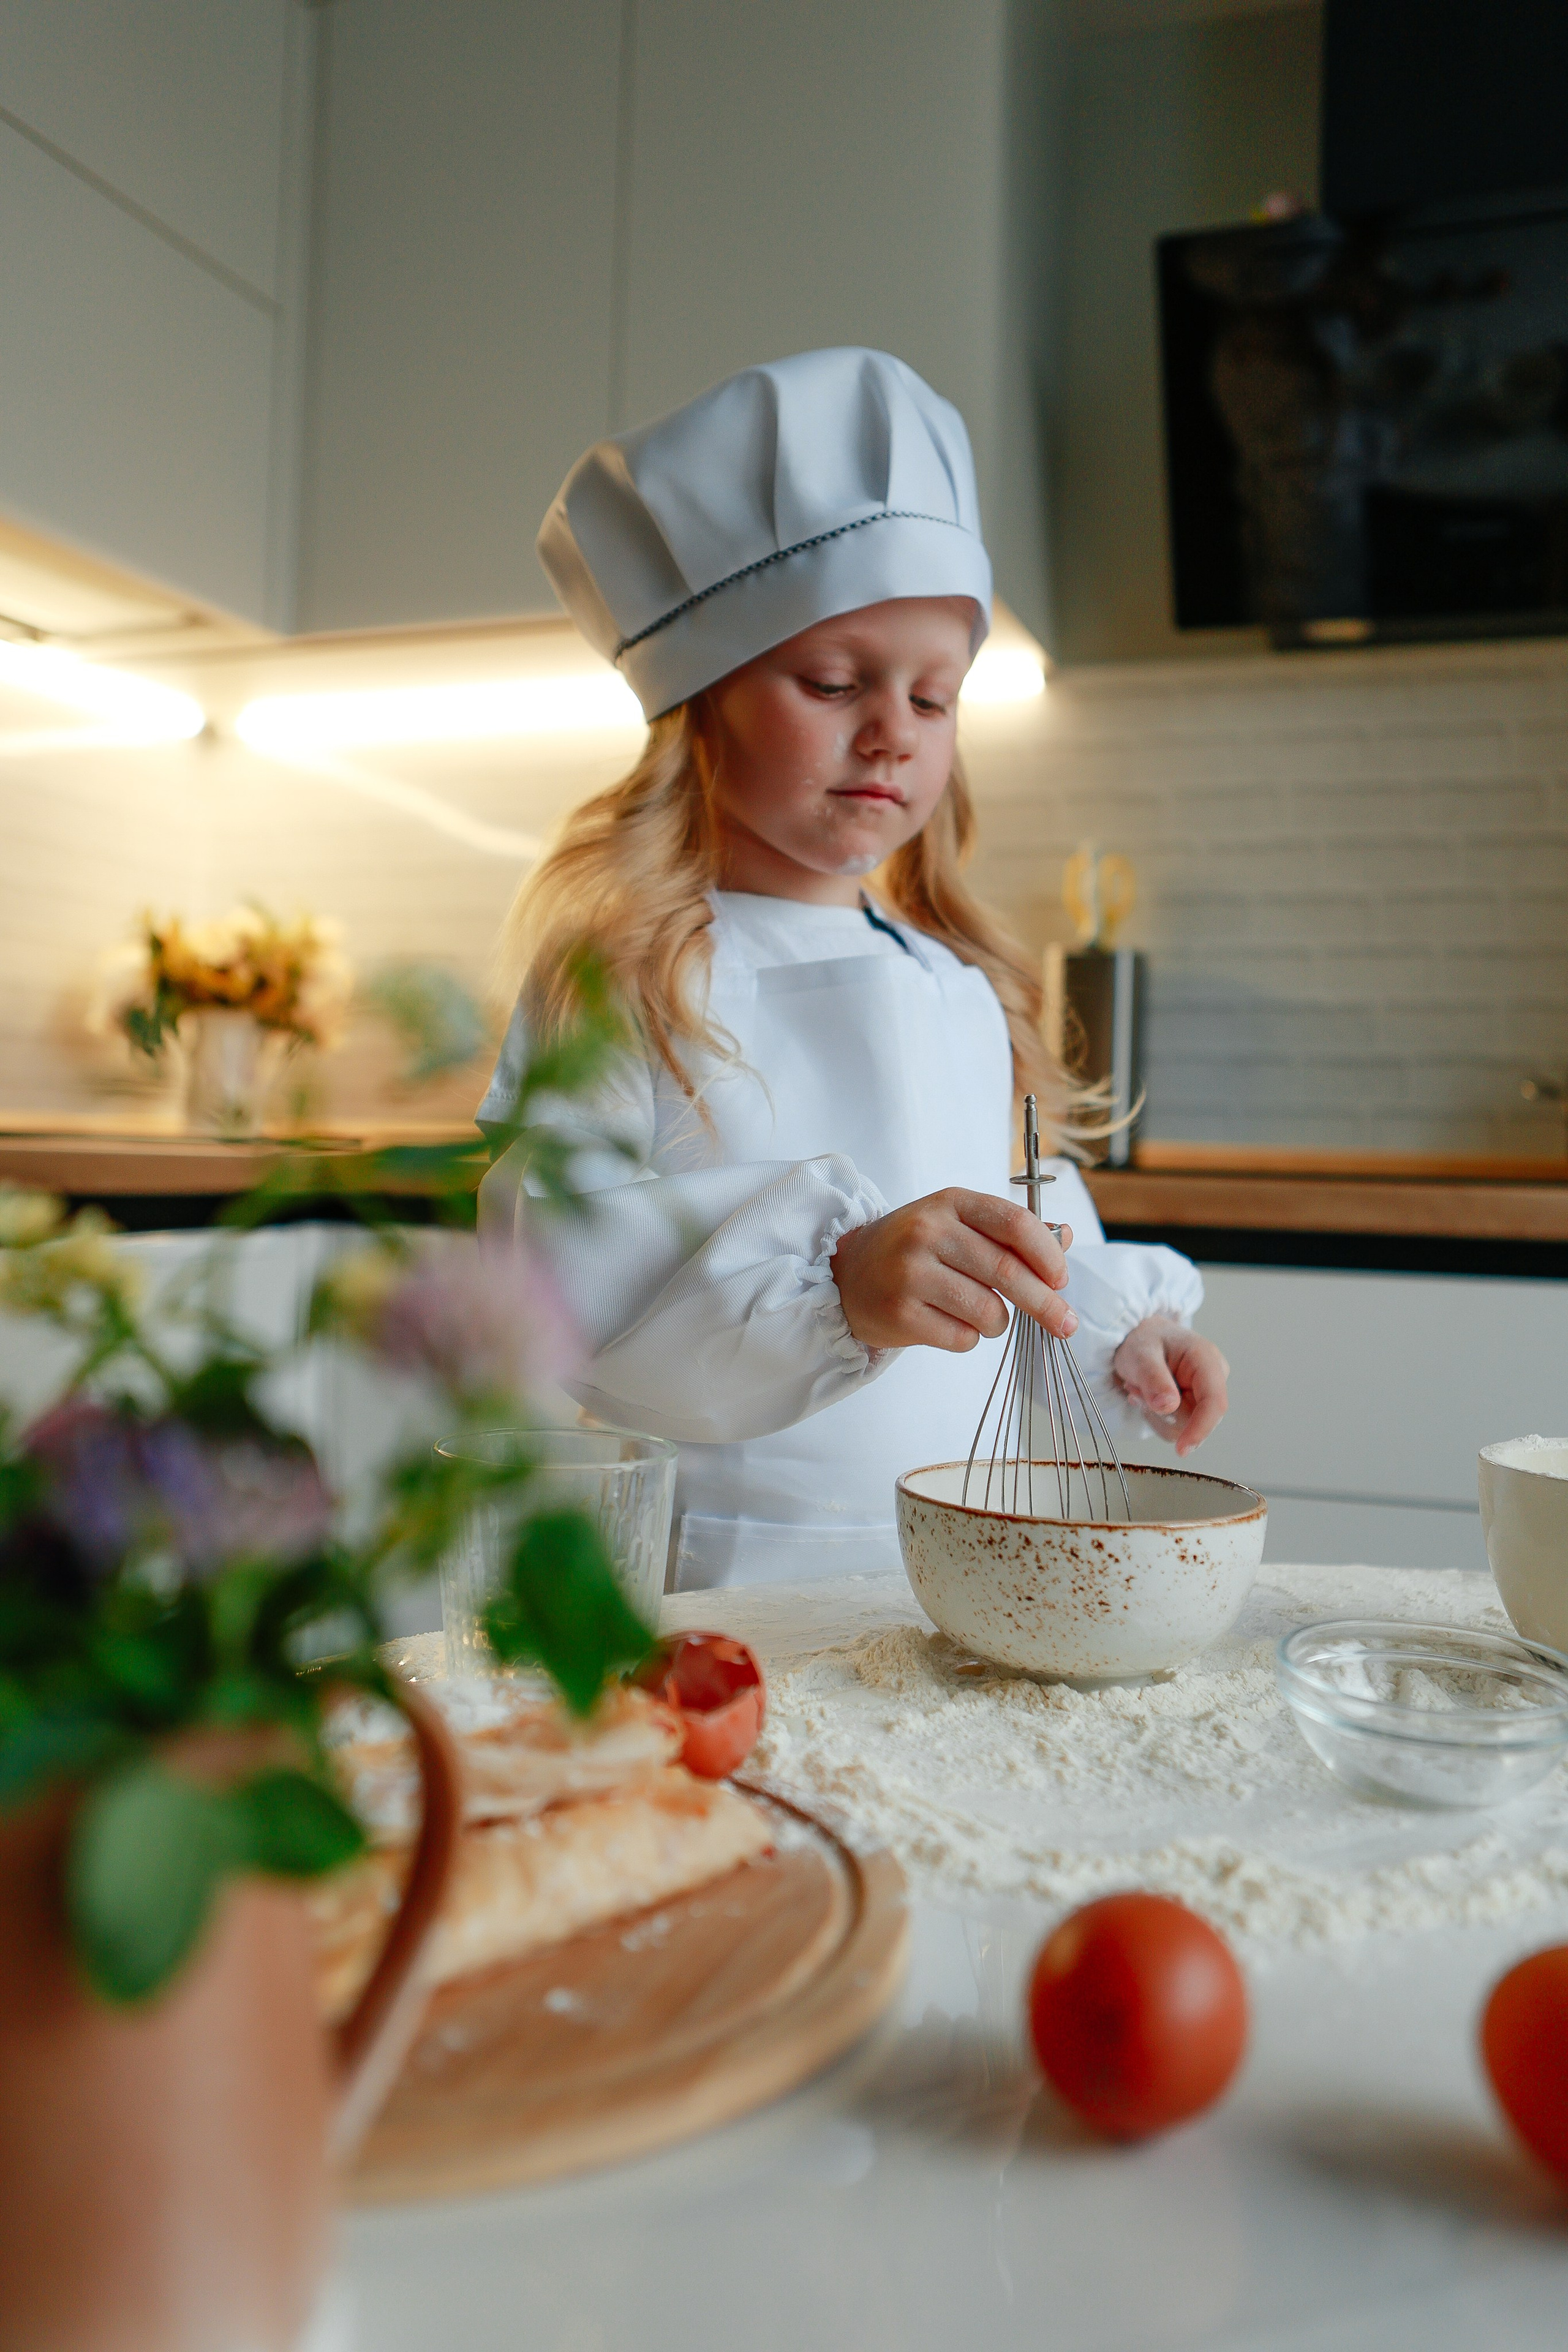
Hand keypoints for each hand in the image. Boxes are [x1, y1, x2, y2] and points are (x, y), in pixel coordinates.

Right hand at [831, 1190, 1076, 1353]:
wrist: (848, 1276)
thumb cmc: (914, 1251)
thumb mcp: (957, 1225)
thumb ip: (1008, 1231)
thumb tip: (1065, 1236)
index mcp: (950, 1202)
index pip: (1013, 1223)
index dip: (1047, 1255)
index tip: (1062, 1280)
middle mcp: (928, 1231)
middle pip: (1007, 1271)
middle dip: (1045, 1303)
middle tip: (1064, 1324)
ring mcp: (911, 1272)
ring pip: (988, 1311)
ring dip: (999, 1324)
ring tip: (984, 1318)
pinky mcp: (900, 1313)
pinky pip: (962, 1338)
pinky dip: (969, 1339)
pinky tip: (950, 1324)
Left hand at [1111, 1316, 1228, 1455]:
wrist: (1139, 1338)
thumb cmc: (1142, 1339)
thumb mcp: (1140, 1354)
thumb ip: (1153, 1378)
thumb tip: (1168, 1407)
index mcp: (1207, 1360)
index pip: (1215, 1402)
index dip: (1200, 1429)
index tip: (1182, 1450)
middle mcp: (1212, 1379)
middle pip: (1197, 1419)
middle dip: (1161, 1413)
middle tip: (1136, 1391)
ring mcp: (1204, 1395)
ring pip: (1183, 1428)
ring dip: (1155, 1414)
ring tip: (1140, 1388)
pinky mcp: (1193, 1406)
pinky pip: (1175, 1427)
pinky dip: (1155, 1416)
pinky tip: (1146, 1395)